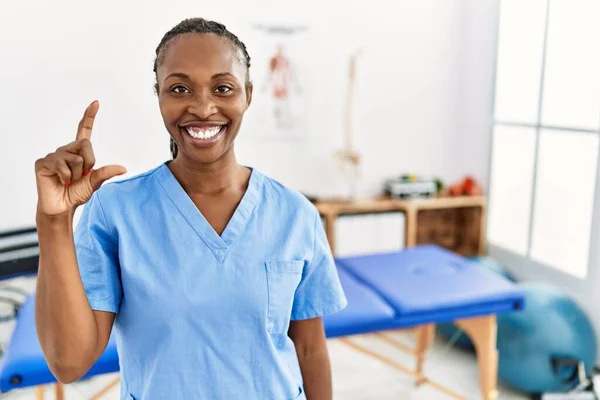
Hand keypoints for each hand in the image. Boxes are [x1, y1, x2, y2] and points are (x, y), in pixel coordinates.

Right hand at [35, 101, 126, 216]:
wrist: (62, 207)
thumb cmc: (76, 194)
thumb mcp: (95, 183)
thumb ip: (106, 173)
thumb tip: (124, 168)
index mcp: (78, 152)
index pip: (84, 130)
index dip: (89, 116)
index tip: (96, 102)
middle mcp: (65, 150)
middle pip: (85, 145)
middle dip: (89, 163)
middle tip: (80, 176)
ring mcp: (53, 155)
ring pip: (75, 158)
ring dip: (77, 174)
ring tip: (69, 181)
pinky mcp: (43, 163)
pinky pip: (62, 165)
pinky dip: (66, 177)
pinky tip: (61, 182)